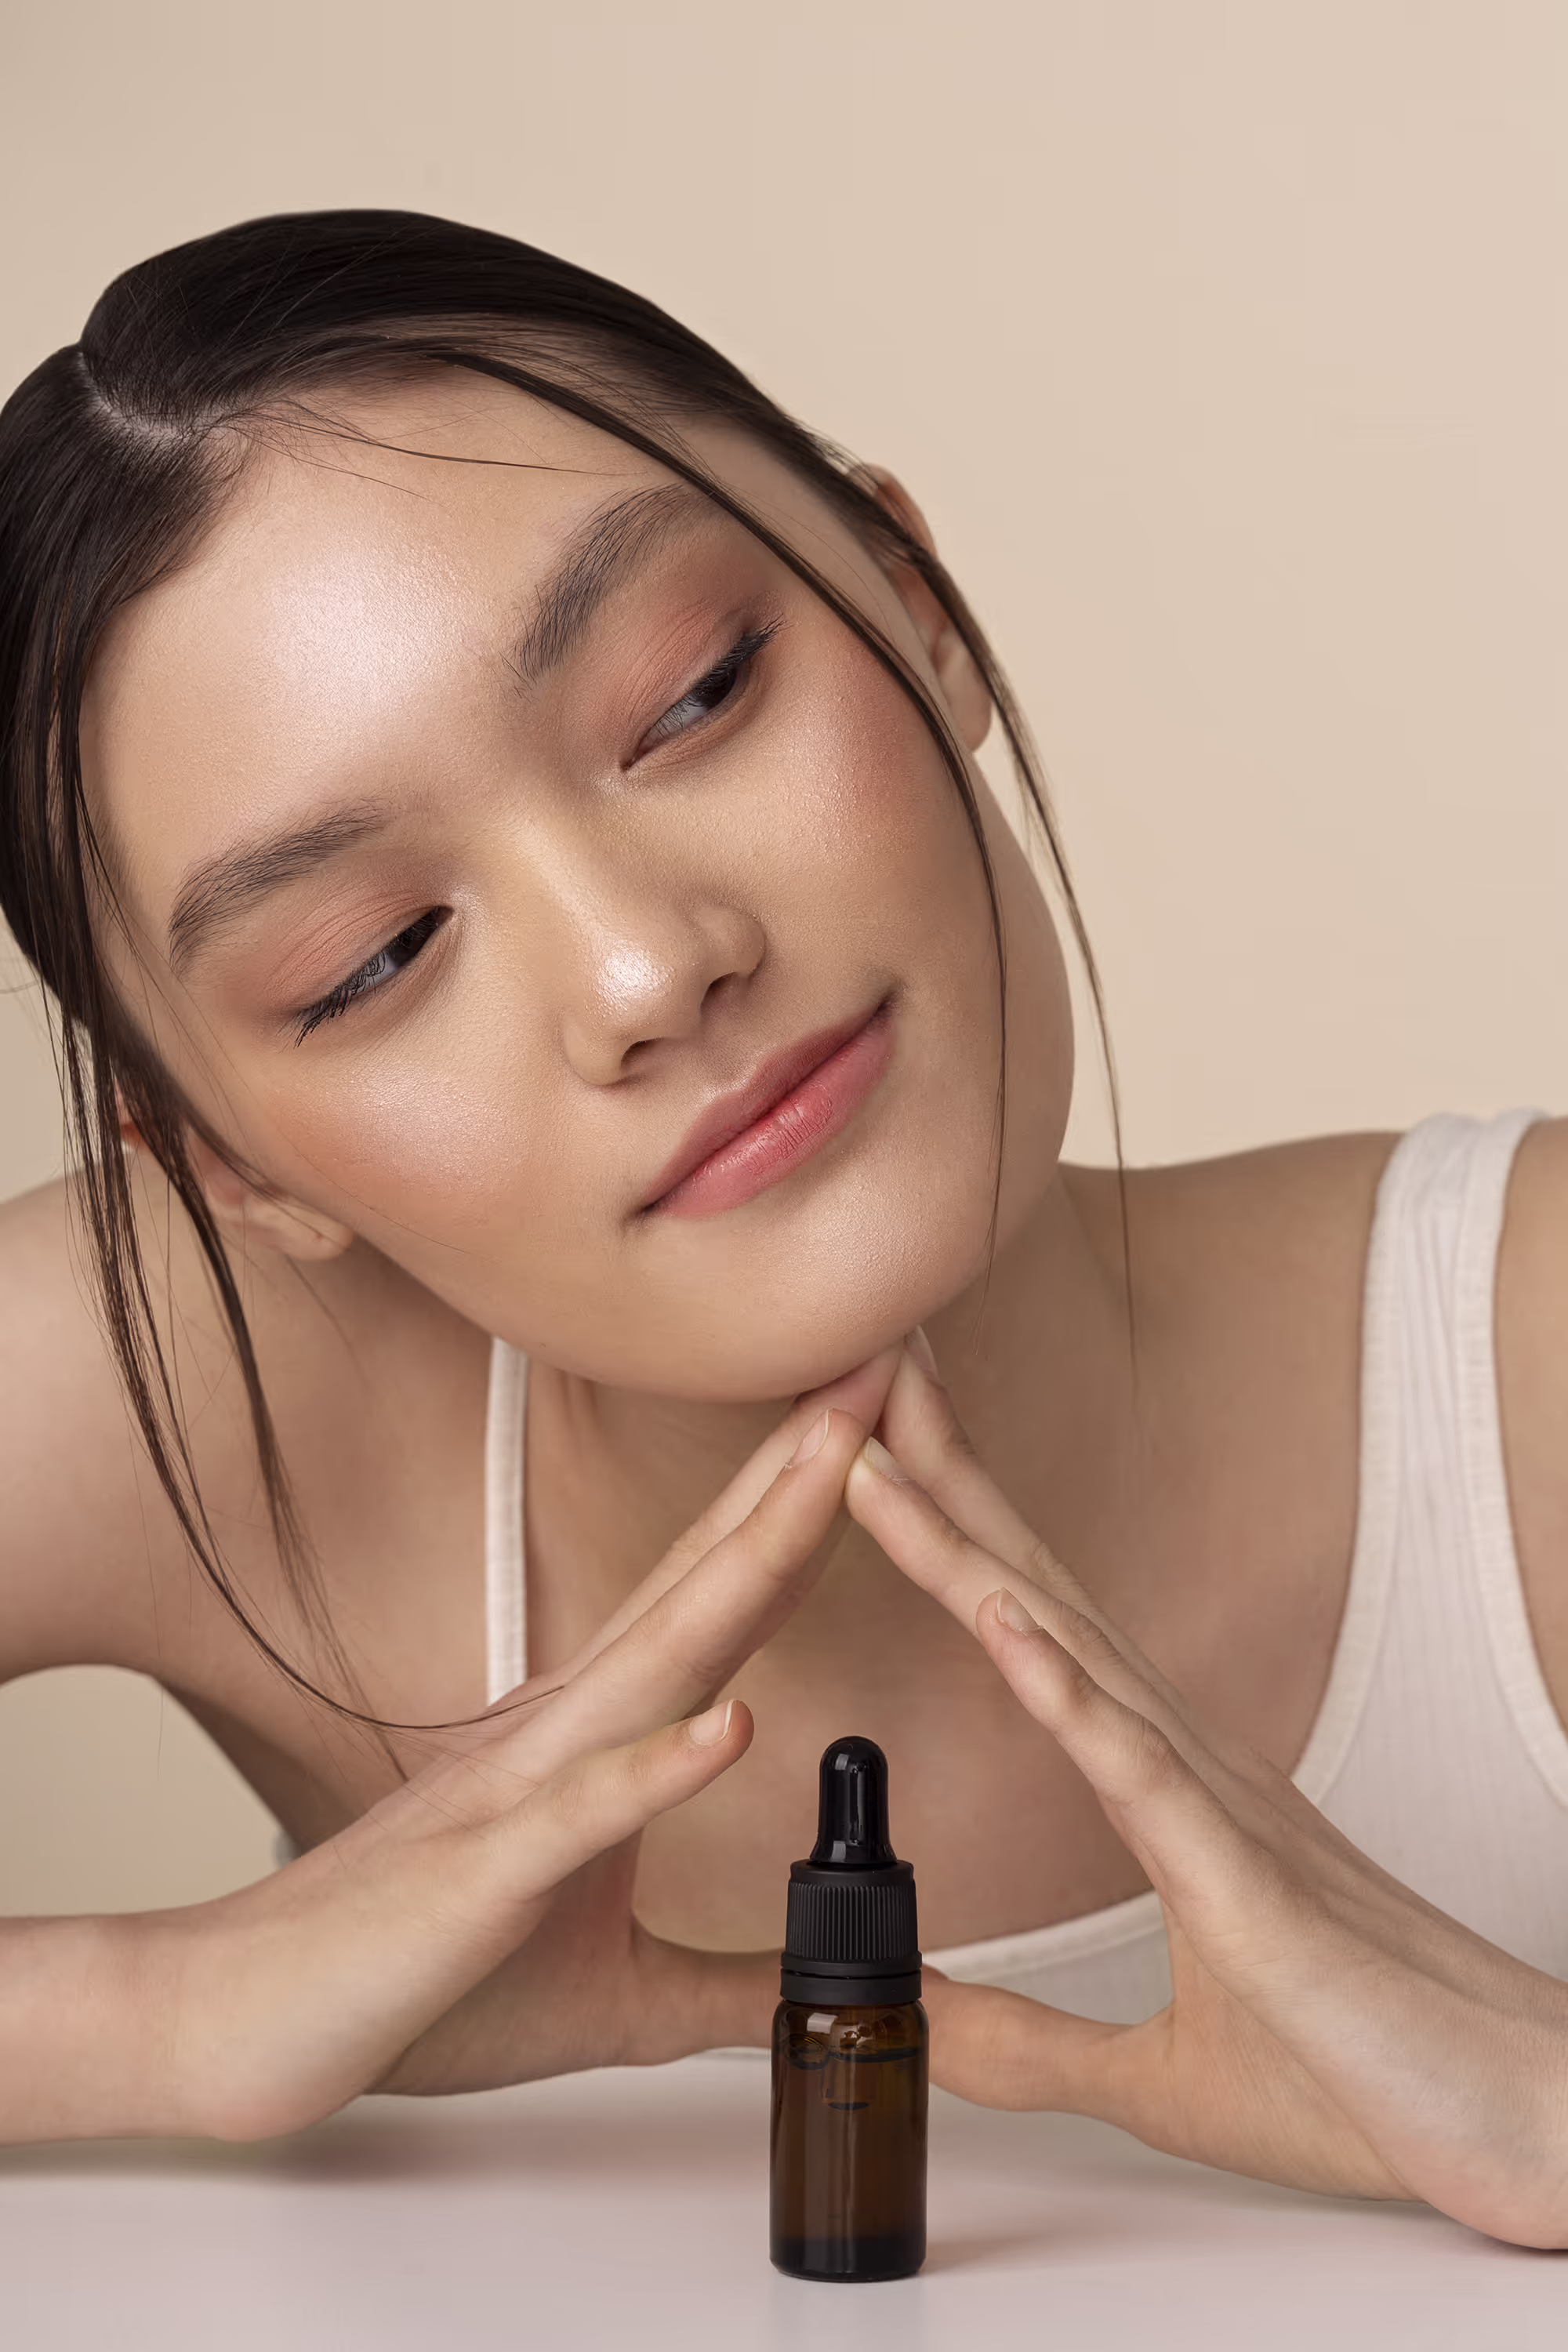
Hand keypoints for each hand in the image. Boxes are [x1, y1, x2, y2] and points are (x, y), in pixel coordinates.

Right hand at [158, 1355, 896, 2141]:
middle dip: (800, 1480)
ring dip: (750, 1562)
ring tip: (834, 1470)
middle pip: (704, 1587)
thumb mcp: (617, 1995)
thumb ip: (732, 1984)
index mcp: (592, 1740)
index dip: (800, 1517)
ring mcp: (522, 1793)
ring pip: (658, 1660)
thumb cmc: (416, 1982)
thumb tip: (830, 1989)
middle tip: (881, 1371)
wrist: (245, 2020)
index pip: (717, 1606)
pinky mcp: (487, 1875)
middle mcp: (563, 1734)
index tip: (884, 1432)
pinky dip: (656, 1765)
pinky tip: (729, 1719)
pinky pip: (580, 1812)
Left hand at [844, 1342, 1567, 2247]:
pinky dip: (1068, 1693)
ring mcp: (1220, 1812)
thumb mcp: (1162, 2075)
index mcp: (1167, 1787)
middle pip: (1035, 1596)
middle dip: (941, 1484)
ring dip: (968, 1553)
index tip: (871, 1451)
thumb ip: (1028, 2043)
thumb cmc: (1376, 2080)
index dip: (952, 1537)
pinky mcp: (1249, 1885)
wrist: (1527, 2129)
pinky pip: (1144, 1772)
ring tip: (881, 1462)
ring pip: (1069, 1652)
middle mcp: (1188, 1765)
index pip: (1034, 1632)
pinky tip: (1004, 1625)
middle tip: (856, 1371)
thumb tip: (919, 2019)